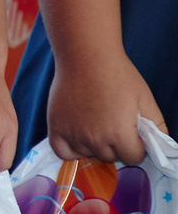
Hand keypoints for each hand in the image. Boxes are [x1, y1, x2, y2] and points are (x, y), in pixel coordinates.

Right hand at [48, 56, 167, 165]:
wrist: (85, 56)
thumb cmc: (118, 75)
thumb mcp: (146, 100)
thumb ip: (157, 127)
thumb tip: (159, 146)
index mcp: (120, 134)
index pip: (133, 158)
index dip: (136, 146)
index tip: (131, 132)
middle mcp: (96, 139)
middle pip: (110, 157)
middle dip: (116, 145)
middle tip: (112, 123)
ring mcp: (73, 134)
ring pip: (89, 154)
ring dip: (95, 145)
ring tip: (95, 123)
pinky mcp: (55, 126)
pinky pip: (62, 152)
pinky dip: (71, 149)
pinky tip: (78, 137)